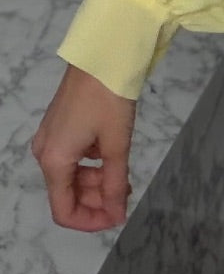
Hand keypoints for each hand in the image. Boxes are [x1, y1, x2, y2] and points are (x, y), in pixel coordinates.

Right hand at [31, 64, 135, 231]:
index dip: (90, 222)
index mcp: (54, 160)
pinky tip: (114, 160)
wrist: (103, 52)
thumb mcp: (116, 143)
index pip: (64, 211)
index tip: (117, 217)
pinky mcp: (61, 124)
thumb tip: (116, 214)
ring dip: (97, 183)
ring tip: (124, 179)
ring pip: (72, 175)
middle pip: (68, 193)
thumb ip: (114, 184)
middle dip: (97, 200)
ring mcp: (51, 137)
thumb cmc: (109, 97)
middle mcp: (46, 152)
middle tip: (127, 195)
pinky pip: (73, 157)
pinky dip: (93, 164)